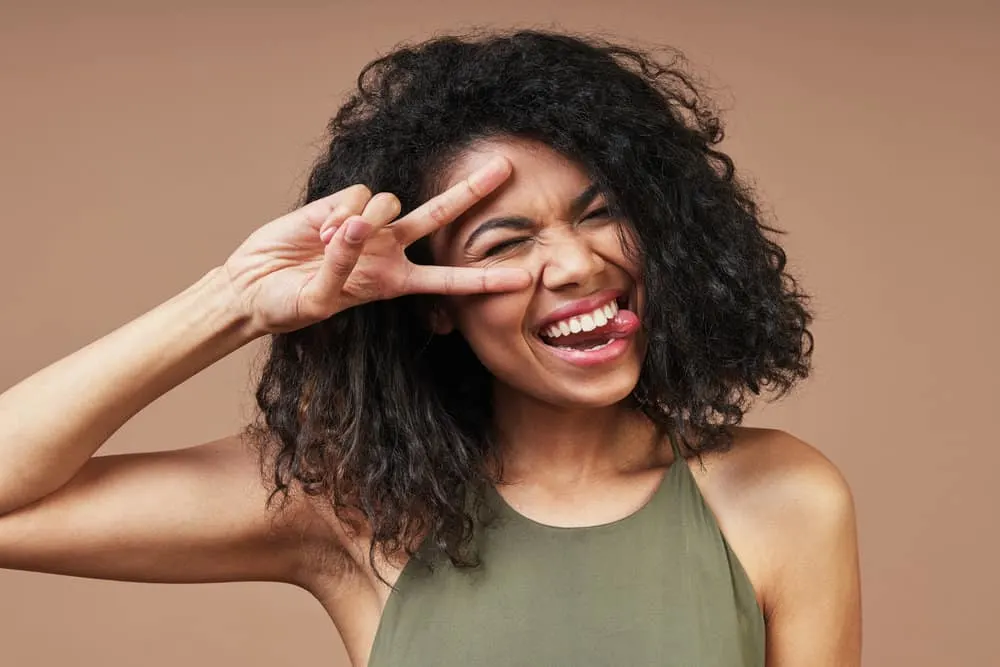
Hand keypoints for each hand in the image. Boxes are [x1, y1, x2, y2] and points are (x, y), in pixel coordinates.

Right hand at [221, 156, 527, 334]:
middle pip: (440, 215)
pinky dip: (339, 213)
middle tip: (505, 168)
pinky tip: (319, 231)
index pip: (448, 280)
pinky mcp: (339, 202)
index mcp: (394, 281)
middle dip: (472, 192)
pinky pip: (356, 196)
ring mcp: (366, 223)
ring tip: (332, 243)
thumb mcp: (320, 302)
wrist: (252, 287)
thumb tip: (357, 225)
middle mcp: (388, 248)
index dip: (484, 279)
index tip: (523, 279)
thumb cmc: (289, 304)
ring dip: (367, 221)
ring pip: (391, 201)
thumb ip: (342, 267)